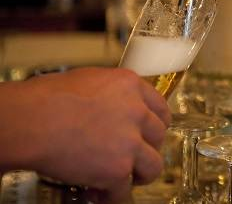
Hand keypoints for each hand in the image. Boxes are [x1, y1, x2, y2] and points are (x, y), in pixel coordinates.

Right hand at [0, 67, 170, 202]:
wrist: (30, 121)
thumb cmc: (45, 98)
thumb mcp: (89, 80)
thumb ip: (110, 93)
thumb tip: (111, 105)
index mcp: (130, 85)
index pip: (160, 107)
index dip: (155, 123)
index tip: (149, 132)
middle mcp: (137, 111)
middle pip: (159, 135)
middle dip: (147, 147)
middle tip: (133, 155)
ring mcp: (130, 141)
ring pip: (154, 165)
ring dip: (141, 174)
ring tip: (126, 179)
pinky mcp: (118, 169)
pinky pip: (124, 190)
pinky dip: (113, 195)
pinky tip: (101, 194)